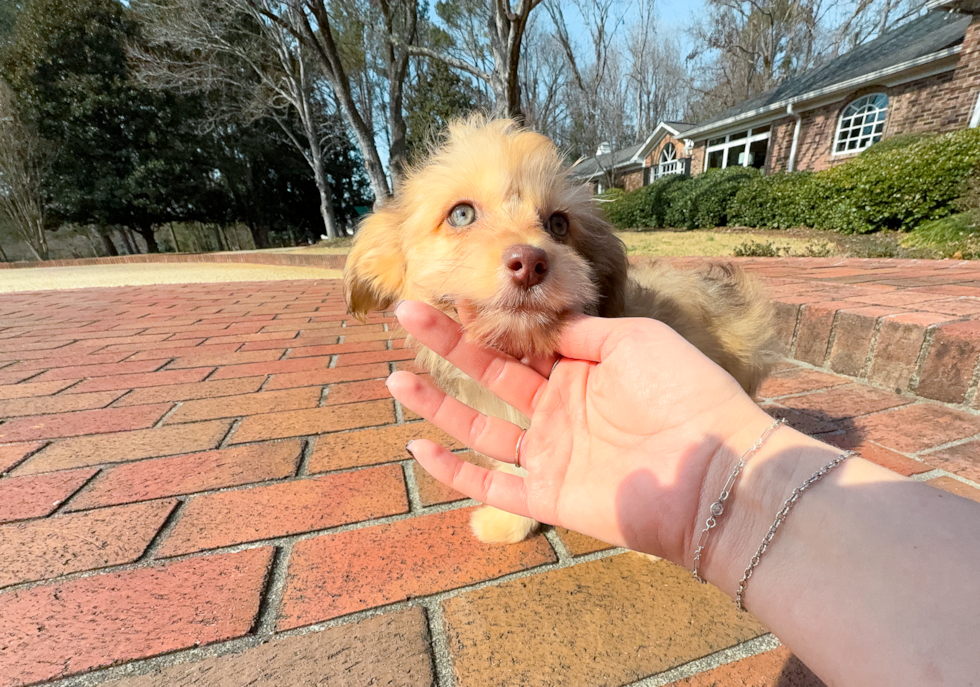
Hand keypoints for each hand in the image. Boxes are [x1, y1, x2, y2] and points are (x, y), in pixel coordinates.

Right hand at [386, 301, 772, 566]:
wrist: (717, 469)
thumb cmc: (684, 393)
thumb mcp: (634, 338)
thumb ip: (582, 331)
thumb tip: (544, 322)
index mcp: (581, 370)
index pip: (520, 342)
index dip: (484, 319)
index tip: (450, 293)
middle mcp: (560, 410)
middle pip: (491, 375)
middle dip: (448, 346)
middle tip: (406, 314)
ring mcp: (552, 453)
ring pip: (480, 427)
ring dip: (438, 405)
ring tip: (396, 379)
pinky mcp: (548, 496)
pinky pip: (491, 486)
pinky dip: (454, 471)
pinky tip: (419, 446)